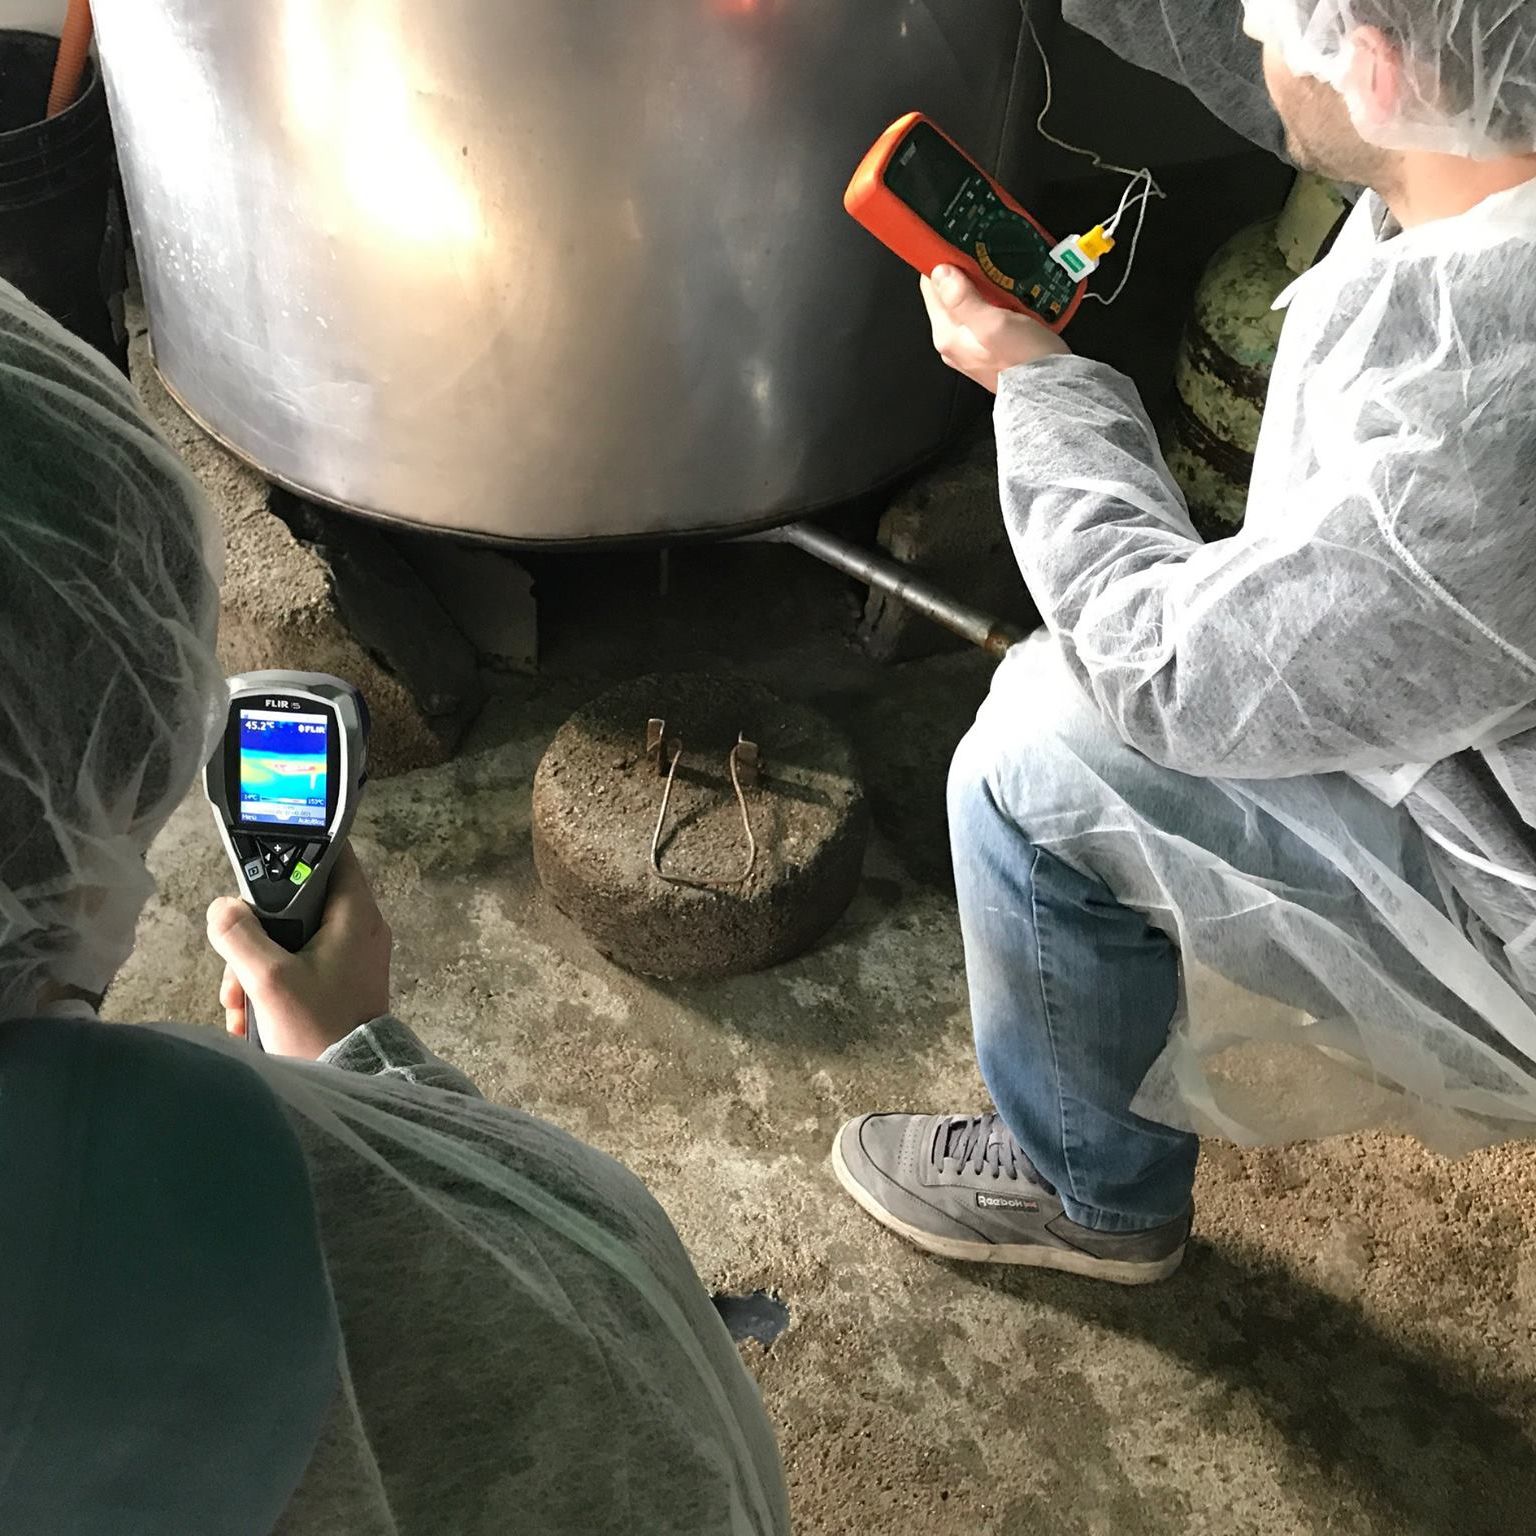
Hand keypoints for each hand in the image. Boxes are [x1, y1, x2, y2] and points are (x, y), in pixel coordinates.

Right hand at [207, 846, 391, 1058]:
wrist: (352, 1079)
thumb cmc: (318, 1026)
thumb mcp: (270, 979)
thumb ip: (240, 935)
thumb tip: (223, 906)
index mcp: (355, 913)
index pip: (331, 853)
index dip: (293, 850)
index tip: (256, 867)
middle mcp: (358, 926)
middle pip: (296, 903)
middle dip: (255, 936)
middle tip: (236, 969)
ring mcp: (350, 955)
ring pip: (289, 939)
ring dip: (254, 969)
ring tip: (238, 1005)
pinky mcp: (339, 980)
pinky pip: (297, 966)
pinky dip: (270, 986)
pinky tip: (249, 1018)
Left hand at [920, 264, 1069, 392]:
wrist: (1051, 390)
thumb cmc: (1025, 362)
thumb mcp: (993, 324)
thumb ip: (962, 298)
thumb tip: (940, 272)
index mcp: (947, 334)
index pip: (931, 284)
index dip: (945, 261)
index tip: (963, 245)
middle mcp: (954, 340)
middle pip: (951, 290)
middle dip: (969, 272)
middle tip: (991, 264)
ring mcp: (971, 343)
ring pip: (972, 299)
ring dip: (987, 285)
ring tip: (1007, 281)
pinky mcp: (990, 344)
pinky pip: (989, 312)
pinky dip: (999, 300)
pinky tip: (1015, 298)